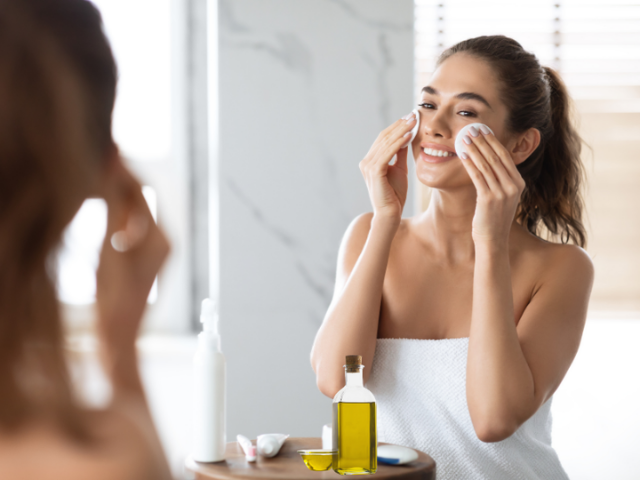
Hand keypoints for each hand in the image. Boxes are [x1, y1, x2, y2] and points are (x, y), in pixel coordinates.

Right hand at [95, 153, 169, 389]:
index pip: (138, 190)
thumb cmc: (113, 303)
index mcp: (159, 238)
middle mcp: (163, 241)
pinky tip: (98, 213)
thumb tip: (109, 167)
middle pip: (139, 198)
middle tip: (92, 156)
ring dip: (115, 195)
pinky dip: (115, 215)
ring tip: (91, 178)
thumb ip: (109, 209)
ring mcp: (155, 251)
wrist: (118, 341)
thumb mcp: (107, 252)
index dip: (119, 168)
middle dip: (117, 178)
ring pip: (134, 212)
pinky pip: (131, 227)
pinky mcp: (145, 259)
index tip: (101, 148)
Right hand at [359, 113, 416, 221]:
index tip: (411, 117)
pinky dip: (399, 143)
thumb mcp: (400, 169)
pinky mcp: (374, 172)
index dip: (397, 126)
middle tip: (414, 114)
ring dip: (401, 130)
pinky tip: (409, 136)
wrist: (390, 213)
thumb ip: (400, 154)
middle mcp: (366, 162)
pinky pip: (387, 153)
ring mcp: (368, 167)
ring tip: (414, 121)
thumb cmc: (395, 195)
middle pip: (384, 137)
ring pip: (386, 143)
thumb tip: (406, 137)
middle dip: (400, 125)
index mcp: (371, 161)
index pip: (384, 138)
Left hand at [459, 126, 525, 246]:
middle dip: (483, 141)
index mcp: (519, 183)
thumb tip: (487, 161)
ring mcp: (502, 192)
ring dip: (474, 149)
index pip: (505, 156)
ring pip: (486, 165)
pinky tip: (462, 155)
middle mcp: (513, 186)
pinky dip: (469, 164)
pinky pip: (477, 177)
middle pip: (496, 157)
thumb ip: (499, 180)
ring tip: (464, 138)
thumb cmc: (493, 218)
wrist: (492, 240)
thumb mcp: (502, 197)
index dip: (493, 141)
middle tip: (472, 128)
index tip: (483, 130)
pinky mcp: (489, 199)